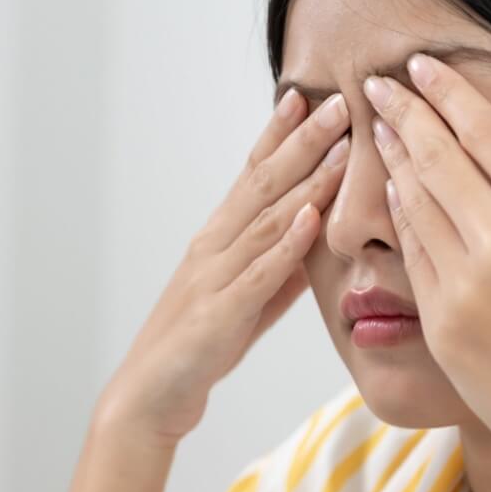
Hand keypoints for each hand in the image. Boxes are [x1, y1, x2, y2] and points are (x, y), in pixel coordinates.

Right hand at [98, 88, 350, 446]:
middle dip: (302, 141)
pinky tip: (310, 219)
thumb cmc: (200, 346)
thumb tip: (317, 237)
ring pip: (266, 220)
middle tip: (338, 101)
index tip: (306, 96)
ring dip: (305, 182)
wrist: (152, 396)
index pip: (252, 174)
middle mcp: (213, 247)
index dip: (278, 134)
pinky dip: (286, 246)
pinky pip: (259, 275)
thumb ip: (280, 267)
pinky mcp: (219, 315)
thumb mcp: (248, 300)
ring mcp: (215, 278)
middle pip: (262, 184)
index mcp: (219, 239)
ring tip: (338, 148)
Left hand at [362, 53, 490, 477]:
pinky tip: (396, 191)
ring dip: (393, 158)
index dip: (447, 94)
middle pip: (438, 157)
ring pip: (416, 203)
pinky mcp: (442, 325)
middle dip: (402, 112)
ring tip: (377, 127)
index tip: (419, 66)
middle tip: (375, 83)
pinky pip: (413, 255)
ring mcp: (467, 285)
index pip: (486, 133)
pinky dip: (401, 216)